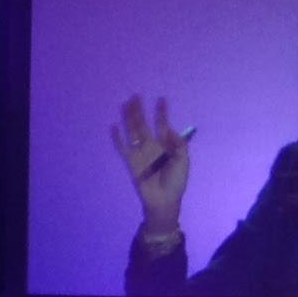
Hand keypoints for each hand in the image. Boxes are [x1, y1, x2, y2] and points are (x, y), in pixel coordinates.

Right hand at [111, 94, 191, 231]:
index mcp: (166, 145)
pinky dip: (118, 138)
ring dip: (129, 119)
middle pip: (144, 124)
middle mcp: (152, 146)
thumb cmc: (177, 182)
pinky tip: (114, 127)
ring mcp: (141, 153)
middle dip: (140, 111)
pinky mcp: (131, 162)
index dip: (161, 112)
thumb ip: (179, 144)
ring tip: (125, 105)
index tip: (161, 99)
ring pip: (133, 131)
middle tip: (135, 96)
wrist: (164, 199)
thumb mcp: (184, 161)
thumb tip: (170, 129)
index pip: (162, 124)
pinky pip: (123, 147)